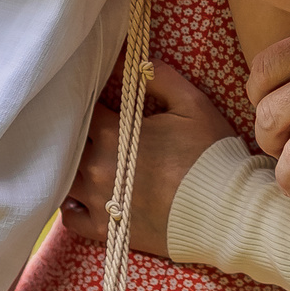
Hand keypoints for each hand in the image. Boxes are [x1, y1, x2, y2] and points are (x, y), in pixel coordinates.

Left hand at [60, 56, 234, 260]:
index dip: (85, 101)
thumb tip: (130, 60)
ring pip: (63, 180)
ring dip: (69, 167)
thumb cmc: (211, 154)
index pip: (80, 109)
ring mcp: (99, 202)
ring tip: (83, 160)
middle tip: (89, 129)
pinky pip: (70, 218)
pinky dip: (71, 205)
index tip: (94, 100)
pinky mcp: (106, 230)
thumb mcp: (192, 104)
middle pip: (67, 144)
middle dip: (75, 133)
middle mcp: (97, 167)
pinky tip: (81, 196)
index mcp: (113, 133)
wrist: (225, 209)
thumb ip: (158, 77)